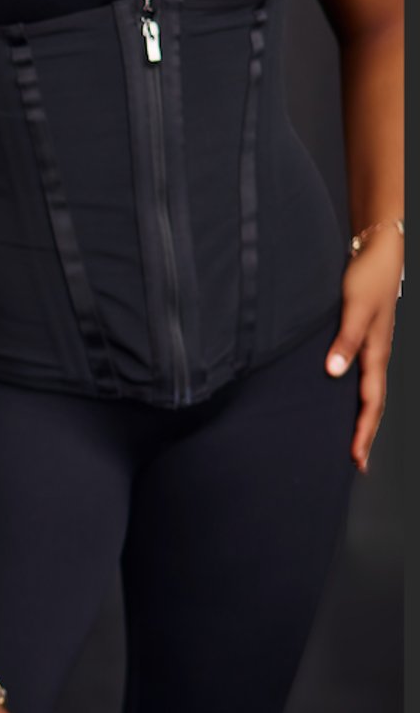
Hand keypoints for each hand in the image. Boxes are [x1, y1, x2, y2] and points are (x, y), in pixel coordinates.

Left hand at [325, 232, 401, 470]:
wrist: (378, 250)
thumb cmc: (366, 277)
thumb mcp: (355, 308)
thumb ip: (344, 340)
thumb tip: (334, 372)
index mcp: (376, 353)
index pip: (371, 402)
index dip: (363, 431)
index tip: (356, 458)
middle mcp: (376, 354)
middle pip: (373, 403)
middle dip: (365, 433)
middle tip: (356, 462)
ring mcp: (372, 346)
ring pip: (369, 390)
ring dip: (362, 416)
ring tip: (353, 439)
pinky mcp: (364, 336)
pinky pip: (363, 374)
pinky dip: (356, 393)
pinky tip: (345, 396)